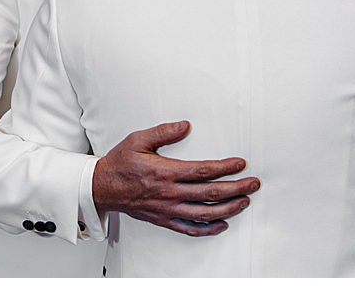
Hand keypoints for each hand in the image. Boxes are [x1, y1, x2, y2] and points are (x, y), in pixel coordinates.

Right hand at [92, 121, 259, 236]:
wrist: (101, 188)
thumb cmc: (120, 163)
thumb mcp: (138, 140)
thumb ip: (163, 132)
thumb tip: (185, 126)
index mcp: (164, 172)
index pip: (202, 171)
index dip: (225, 167)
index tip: (240, 163)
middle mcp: (168, 193)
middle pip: (210, 193)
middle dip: (235, 188)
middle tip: (253, 184)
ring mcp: (167, 209)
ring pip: (204, 213)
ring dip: (228, 208)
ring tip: (244, 202)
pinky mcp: (163, 220)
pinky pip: (189, 229)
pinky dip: (208, 229)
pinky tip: (222, 224)